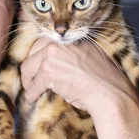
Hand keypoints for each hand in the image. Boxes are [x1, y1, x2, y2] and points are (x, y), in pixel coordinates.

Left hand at [19, 37, 138, 117]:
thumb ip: (71, 55)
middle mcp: (59, 43)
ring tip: (31, 91)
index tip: (36, 67)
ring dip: (28, 82)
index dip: (37, 57)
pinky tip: (32, 99)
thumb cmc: (104, 81)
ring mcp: (52, 56)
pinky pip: (33, 85)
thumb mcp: (88, 57)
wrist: (110, 93)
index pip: (43, 43)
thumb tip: (54, 63)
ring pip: (28, 68)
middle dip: (30, 69)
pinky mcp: (47, 71)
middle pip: (32, 54)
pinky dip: (31, 94)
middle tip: (31, 81)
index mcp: (70, 38)